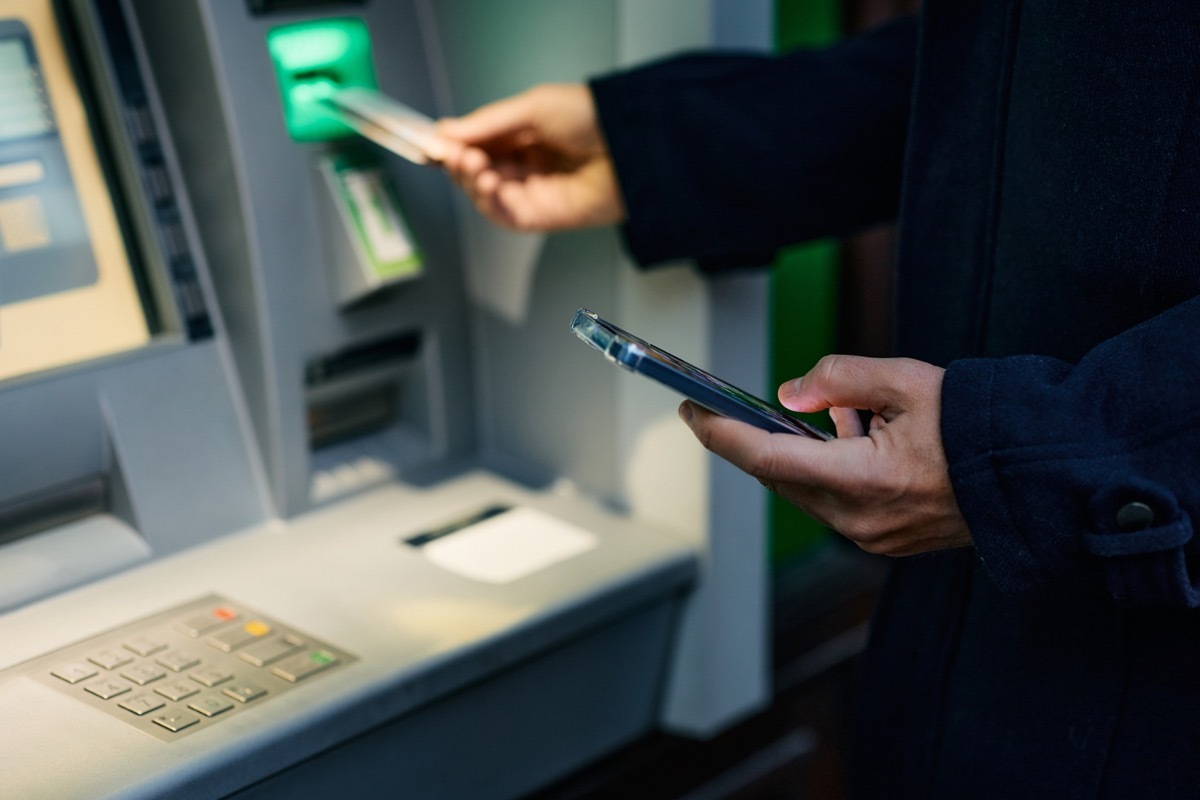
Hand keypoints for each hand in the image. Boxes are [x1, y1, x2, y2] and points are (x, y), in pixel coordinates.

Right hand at [437, 84, 625, 231]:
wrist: (632, 147)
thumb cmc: (595, 119)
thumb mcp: (533, 107)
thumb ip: (488, 123)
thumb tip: (447, 131)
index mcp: (526, 134)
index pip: (479, 143)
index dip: (454, 143)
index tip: (433, 140)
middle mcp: (528, 164)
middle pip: (477, 171)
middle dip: (458, 162)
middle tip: (453, 153)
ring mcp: (534, 192)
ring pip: (485, 194)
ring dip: (470, 180)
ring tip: (472, 164)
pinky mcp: (542, 216)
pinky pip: (504, 215)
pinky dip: (488, 201)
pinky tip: (488, 183)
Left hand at [679, 355, 970, 555]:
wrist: (1035, 479)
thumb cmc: (980, 429)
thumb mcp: (909, 381)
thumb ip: (841, 379)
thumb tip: (790, 394)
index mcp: (865, 479)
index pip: (767, 458)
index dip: (721, 433)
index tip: (691, 412)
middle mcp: (860, 518)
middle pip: (782, 476)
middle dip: (763, 437)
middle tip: (746, 404)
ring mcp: (872, 536)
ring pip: (807, 489)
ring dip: (806, 451)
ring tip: (849, 415)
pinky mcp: (883, 540)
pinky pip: (835, 502)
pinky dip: (832, 467)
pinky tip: (862, 437)